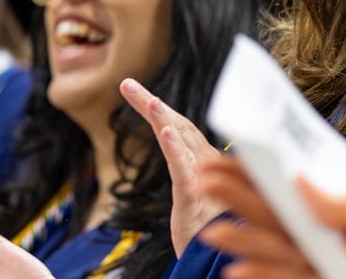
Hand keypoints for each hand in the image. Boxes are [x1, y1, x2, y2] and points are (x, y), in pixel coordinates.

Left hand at [121, 78, 224, 255]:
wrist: (218, 260)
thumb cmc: (211, 227)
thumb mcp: (198, 192)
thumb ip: (191, 169)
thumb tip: (182, 146)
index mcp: (205, 159)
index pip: (179, 126)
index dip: (157, 107)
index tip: (130, 88)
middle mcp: (206, 163)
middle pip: (178, 126)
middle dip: (152, 104)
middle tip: (128, 85)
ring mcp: (202, 178)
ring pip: (182, 143)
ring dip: (165, 120)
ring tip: (150, 100)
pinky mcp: (193, 200)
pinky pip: (182, 171)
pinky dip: (175, 150)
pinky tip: (166, 133)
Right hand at [197, 157, 345, 278]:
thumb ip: (337, 201)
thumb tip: (293, 182)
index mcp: (340, 213)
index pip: (284, 195)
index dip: (249, 179)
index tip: (217, 159)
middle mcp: (333, 242)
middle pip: (274, 224)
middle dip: (238, 205)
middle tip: (200, 182)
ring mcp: (339, 267)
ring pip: (281, 256)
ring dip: (244, 244)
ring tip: (213, 230)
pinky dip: (271, 277)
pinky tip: (240, 272)